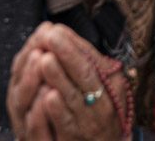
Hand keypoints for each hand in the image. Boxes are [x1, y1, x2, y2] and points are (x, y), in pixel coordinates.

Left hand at [7, 23, 125, 140]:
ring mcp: (88, 124)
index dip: (73, 45)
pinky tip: (48, 96)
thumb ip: (91, 66)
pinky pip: (66, 124)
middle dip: (67, 54)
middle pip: (85, 75)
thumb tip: (67, 36)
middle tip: (50, 36)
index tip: (55, 29)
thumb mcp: (106, 89)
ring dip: (59, 78)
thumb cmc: (99, 115)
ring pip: (73, 98)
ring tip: (45, 60)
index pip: (91, 61)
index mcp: (109, 86)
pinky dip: (57, 111)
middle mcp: (102, 104)